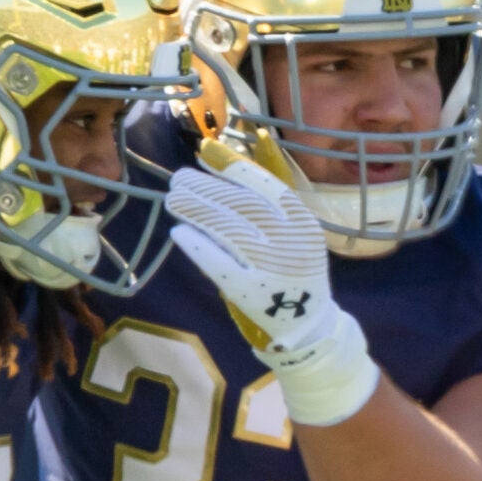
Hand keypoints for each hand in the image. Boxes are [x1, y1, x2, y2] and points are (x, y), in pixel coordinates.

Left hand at [165, 159, 380, 427]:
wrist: (308, 327)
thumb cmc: (289, 272)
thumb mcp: (289, 233)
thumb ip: (261, 201)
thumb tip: (219, 160)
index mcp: (302, 223)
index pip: (266, 185)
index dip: (233, 167)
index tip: (205, 153)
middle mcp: (291, 243)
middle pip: (242, 205)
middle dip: (206, 188)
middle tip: (177, 180)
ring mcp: (274, 269)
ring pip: (229, 230)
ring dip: (197, 211)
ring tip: (173, 200)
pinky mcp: (253, 294)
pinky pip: (220, 266)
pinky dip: (198, 247)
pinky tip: (179, 233)